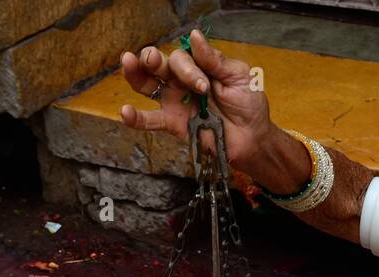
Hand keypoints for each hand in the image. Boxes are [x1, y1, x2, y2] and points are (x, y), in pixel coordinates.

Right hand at [119, 30, 272, 165]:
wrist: (253, 138)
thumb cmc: (248, 104)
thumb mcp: (238, 76)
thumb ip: (215, 60)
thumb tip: (194, 35)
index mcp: (198, 66)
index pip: (183, 57)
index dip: (189, 69)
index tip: (205, 87)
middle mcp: (182, 81)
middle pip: (158, 64)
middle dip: (152, 58)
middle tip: (153, 60)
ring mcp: (174, 102)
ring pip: (147, 85)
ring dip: (135, 73)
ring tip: (128, 63)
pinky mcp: (173, 124)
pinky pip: (149, 121)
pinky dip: (135, 118)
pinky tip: (125, 112)